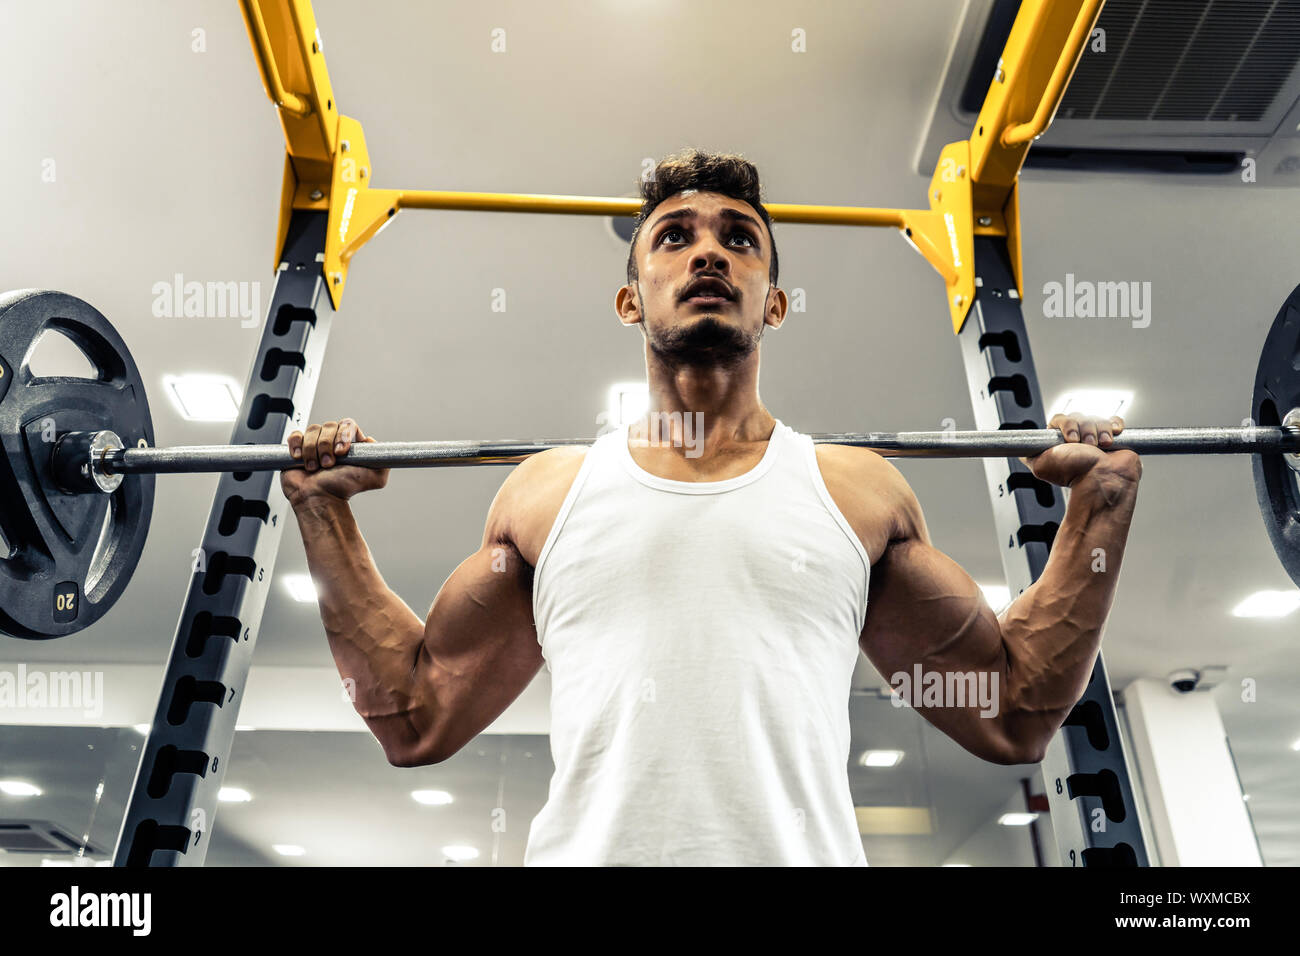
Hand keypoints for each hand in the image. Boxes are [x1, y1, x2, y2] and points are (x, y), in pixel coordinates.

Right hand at [281, 418, 389, 506]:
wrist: (319, 499)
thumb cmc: (343, 489)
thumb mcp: (375, 477)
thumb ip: (382, 459)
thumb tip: (372, 442)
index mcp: (349, 443)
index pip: (347, 424)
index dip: (343, 435)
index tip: (341, 451)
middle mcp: (332, 440)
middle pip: (329, 426)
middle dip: (327, 446)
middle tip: (328, 464)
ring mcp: (314, 443)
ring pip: (312, 431)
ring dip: (312, 451)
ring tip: (315, 468)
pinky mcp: (297, 447)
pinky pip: (295, 436)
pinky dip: (296, 446)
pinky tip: (300, 459)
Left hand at [1020, 414, 1139, 487]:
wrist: (1102, 480)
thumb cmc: (1074, 474)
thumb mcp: (1040, 465)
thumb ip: (1029, 454)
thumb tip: (1018, 449)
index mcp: (1060, 443)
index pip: (1060, 419)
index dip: (1066, 425)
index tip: (1070, 439)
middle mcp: (1077, 439)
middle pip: (1079, 416)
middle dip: (1083, 430)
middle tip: (1086, 446)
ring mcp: (1095, 437)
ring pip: (1096, 418)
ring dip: (1099, 431)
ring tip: (1100, 447)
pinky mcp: (1113, 437)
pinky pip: (1113, 421)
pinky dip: (1113, 425)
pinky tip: (1111, 438)